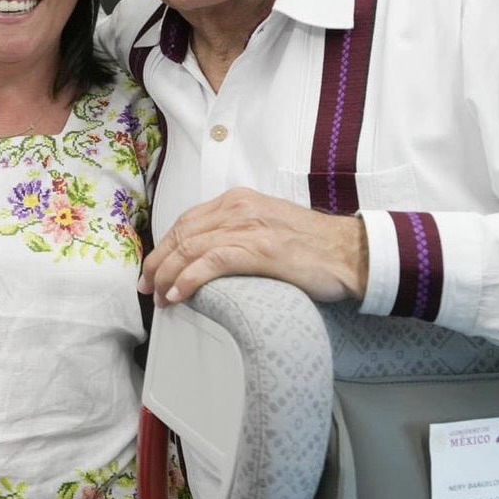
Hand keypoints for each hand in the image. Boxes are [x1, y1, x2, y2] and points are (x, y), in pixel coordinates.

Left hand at [139, 187, 368, 305]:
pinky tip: (177, 294)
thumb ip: (237, 233)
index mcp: (238, 200)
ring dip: (167, 275)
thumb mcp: (267, 227)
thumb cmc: (313, 246)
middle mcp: (238, 208)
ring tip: (159, 297)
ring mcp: (249, 227)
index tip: (152, 269)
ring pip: (190, 248)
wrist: (353, 252)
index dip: (164, 247)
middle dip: (157, 262)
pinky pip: (211, 262)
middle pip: (182, 234)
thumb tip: (205, 257)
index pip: (186, 222)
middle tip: (146, 287)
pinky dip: (188, 279)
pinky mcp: (260, 249)